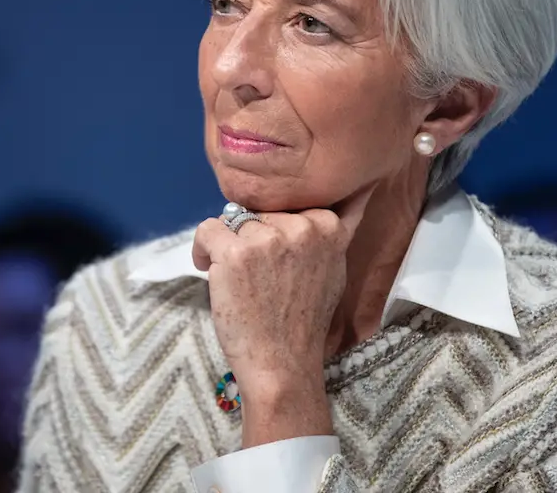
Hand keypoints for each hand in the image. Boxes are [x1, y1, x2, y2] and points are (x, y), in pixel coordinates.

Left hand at [192, 189, 370, 446]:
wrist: (282, 364)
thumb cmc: (305, 321)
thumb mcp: (335, 268)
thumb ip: (331, 234)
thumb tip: (354, 193)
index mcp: (328, 226)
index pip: (291, 201)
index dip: (277, 229)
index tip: (275, 257)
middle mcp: (301, 226)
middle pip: (261, 210)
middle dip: (254, 236)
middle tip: (258, 274)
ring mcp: (267, 238)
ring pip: (233, 219)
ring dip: (229, 244)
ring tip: (238, 277)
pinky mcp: (234, 252)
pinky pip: (207, 229)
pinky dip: (203, 250)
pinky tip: (211, 271)